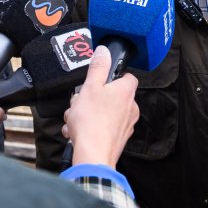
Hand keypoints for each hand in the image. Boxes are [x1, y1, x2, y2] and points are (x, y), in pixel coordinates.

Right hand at [61, 45, 138, 167]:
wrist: (93, 155)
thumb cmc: (92, 122)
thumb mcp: (90, 87)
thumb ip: (98, 67)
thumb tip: (104, 52)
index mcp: (126, 92)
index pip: (126, 76)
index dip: (111, 76)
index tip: (99, 79)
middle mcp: (131, 107)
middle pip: (110, 95)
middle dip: (91, 98)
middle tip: (80, 102)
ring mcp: (125, 124)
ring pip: (104, 112)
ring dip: (87, 114)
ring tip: (77, 119)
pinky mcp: (117, 138)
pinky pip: (102, 127)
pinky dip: (90, 127)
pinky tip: (78, 131)